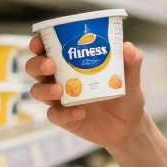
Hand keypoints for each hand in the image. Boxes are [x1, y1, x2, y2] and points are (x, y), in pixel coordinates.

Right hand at [26, 36, 148, 150]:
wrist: (129, 125)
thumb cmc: (125, 94)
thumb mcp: (131, 78)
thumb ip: (132, 62)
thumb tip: (128, 47)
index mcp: (71, 62)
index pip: (47, 49)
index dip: (38, 44)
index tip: (39, 41)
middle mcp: (60, 79)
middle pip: (35, 69)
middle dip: (37, 64)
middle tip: (50, 65)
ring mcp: (60, 99)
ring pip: (38, 91)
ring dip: (44, 89)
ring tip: (59, 90)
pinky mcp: (65, 118)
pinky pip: (55, 115)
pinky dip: (64, 114)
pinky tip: (80, 112)